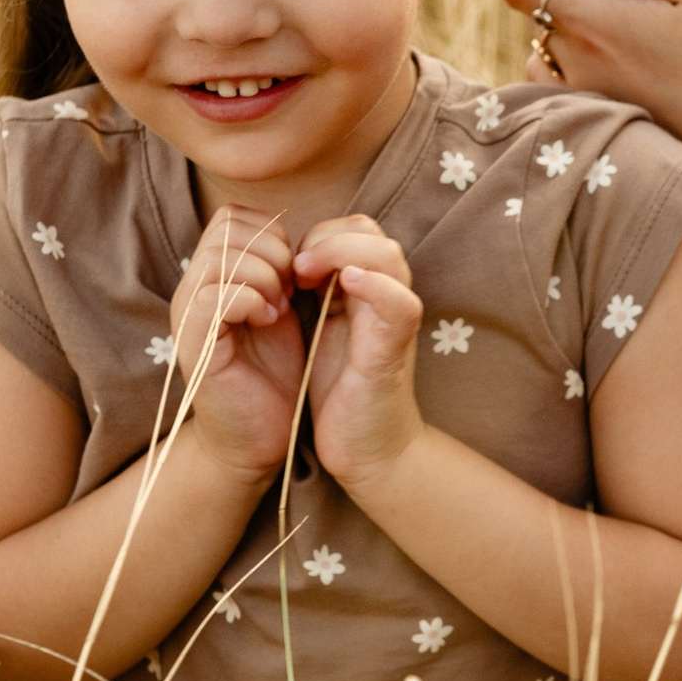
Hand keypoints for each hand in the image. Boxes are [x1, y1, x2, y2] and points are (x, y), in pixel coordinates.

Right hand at [167, 207, 304, 480]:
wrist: (259, 438)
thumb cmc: (273, 374)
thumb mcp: (282, 308)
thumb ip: (281, 270)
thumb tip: (299, 236)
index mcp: (214, 275)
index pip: (233, 215)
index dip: (272, 233)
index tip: (294, 271)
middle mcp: (193, 289)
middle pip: (226, 228)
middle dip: (272, 251)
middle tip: (290, 288)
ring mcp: (189, 315)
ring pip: (221, 258)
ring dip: (264, 276)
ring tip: (280, 307)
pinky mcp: (193, 344)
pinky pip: (214, 296)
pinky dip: (251, 300)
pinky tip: (269, 320)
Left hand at [291, 216, 426, 489]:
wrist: (367, 450)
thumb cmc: (342, 393)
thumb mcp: (320, 331)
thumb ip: (315, 292)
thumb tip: (282, 259)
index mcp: (366, 290)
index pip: (352, 230)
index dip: (318, 235)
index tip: (288, 268)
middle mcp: (385, 298)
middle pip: (370, 233)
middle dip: (328, 237)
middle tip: (295, 268)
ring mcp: (394, 322)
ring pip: (387, 257)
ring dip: (344, 252)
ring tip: (308, 274)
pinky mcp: (393, 351)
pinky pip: (399, 304)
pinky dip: (376, 287)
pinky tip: (348, 285)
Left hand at [497, 0, 681, 294]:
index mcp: (593, 23)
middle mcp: (578, 68)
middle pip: (540, 16)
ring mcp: (592, 107)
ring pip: (555, 57)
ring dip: (573, 33)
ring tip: (625, 24)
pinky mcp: (611, 135)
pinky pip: (576, 92)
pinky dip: (588, 69)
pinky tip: (637, 68)